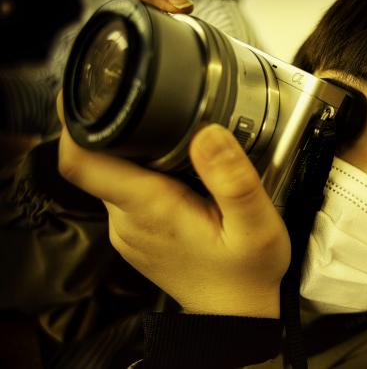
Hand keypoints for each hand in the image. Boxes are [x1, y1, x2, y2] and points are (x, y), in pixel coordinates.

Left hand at [54, 0, 290, 317]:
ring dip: (133, 149)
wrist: (236, 314)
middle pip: (97, 159)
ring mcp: (129, 228)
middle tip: (151, 98)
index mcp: (150, 208)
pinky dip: (142, 171)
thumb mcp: (256, 225)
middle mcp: (127, 219)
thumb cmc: (247, 273)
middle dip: (117, 125)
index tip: (89, 89)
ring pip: (113, 173)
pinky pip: (126, 190)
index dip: (74, 122)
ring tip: (171, 132)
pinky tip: (176, 168)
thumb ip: (234, 179)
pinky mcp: (137, 232)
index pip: (81, 162)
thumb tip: (208, 132)